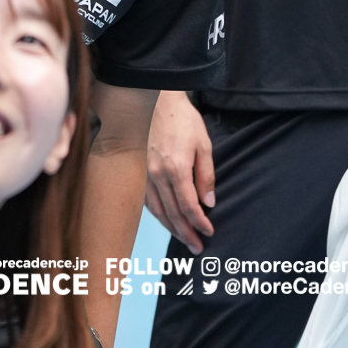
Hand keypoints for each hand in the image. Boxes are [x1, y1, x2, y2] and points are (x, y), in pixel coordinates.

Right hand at [143, 91, 215, 252]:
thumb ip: (206, 175)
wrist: (154, 100)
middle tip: (197, 248)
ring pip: (157, 211)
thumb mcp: (203, 144)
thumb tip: (209, 202)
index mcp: (176, 169)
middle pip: (172, 214)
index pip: (188, 206)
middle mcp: (157, 175)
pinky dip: (158, 215)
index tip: (209, 232)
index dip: (199, 223)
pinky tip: (166, 220)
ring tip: (184, 240)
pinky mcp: (138, 172)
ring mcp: (144, 174)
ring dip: (171, 229)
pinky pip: (147, 201)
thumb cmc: (181, 119)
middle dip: (186, 233)